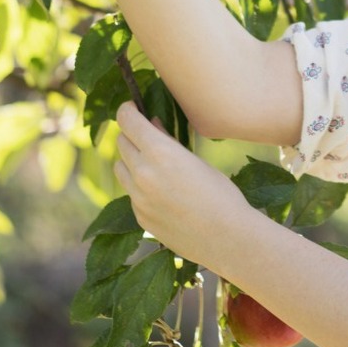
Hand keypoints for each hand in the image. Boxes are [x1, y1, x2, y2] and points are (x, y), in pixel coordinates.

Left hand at [113, 102, 258, 269]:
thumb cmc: (221, 194)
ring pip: (121, 168)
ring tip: (153, 163)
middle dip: (132, 134)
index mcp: (159, 152)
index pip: (126, 120)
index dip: (127, 110)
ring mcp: (138, 198)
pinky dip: (139, 186)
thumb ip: (168, 142)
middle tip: (147, 135)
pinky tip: (163, 192)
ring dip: (131, 160)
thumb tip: (152, 125)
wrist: (226, 238)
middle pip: (122, 143)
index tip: (132, 108)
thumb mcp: (197, 161)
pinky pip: (131, 193)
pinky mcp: (140, 217)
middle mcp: (142, 173)